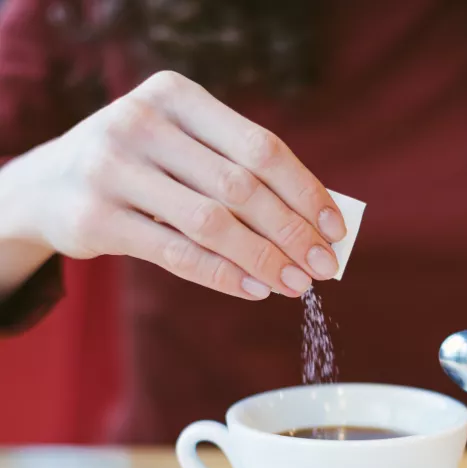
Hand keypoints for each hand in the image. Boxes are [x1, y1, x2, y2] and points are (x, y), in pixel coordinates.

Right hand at [1, 71, 344, 299]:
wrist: (48, 184)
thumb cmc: (141, 167)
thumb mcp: (183, 149)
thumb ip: (238, 173)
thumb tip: (313, 221)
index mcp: (176, 96)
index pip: (261, 147)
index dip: (306, 192)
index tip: (335, 230)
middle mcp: (142, 123)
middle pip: (241, 187)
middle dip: (292, 233)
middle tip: (323, 267)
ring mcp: (113, 168)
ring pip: (211, 223)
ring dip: (264, 259)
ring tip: (295, 285)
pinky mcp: (96, 217)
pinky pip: (176, 254)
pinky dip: (223, 275)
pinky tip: (254, 290)